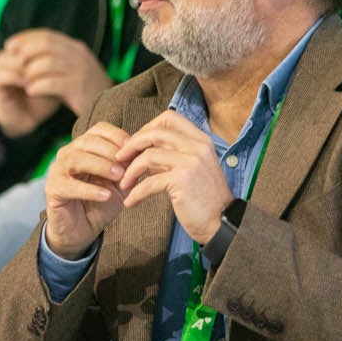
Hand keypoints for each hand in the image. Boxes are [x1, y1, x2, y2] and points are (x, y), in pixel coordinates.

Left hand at [0, 29, 113, 138]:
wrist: (110, 109)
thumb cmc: (84, 90)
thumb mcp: (71, 69)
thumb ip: (54, 59)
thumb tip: (23, 52)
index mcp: (77, 48)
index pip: (47, 35)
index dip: (25, 38)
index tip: (9, 44)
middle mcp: (79, 56)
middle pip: (45, 44)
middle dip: (24, 51)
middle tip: (12, 61)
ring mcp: (80, 71)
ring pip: (45, 63)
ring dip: (30, 72)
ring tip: (23, 81)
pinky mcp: (78, 88)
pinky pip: (50, 83)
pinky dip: (37, 86)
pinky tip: (31, 92)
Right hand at [41, 122, 132, 256]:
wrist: (81, 231)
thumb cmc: (100, 203)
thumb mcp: (119, 184)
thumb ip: (128, 168)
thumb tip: (142, 154)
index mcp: (84, 147)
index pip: (99, 130)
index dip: (117, 136)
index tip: (134, 148)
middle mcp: (68, 154)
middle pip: (87, 141)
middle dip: (110, 151)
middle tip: (128, 166)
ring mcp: (57, 170)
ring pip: (76, 159)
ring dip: (101, 166)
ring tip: (119, 177)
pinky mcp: (52, 189)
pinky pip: (69, 185)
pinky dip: (89, 189)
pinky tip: (105, 195)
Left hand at [116, 111, 232, 244]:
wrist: (222, 223)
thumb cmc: (203, 198)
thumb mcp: (192, 168)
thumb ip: (172, 154)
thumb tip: (141, 148)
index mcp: (200, 140)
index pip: (169, 117)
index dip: (147, 127)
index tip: (136, 143)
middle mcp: (197, 147)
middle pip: (155, 133)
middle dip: (132, 145)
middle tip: (119, 159)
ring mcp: (191, 162)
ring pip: (148, 156)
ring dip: (130, 171)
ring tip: (123, 184)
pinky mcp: (182, 181)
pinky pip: (149, 182)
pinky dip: (135, 193)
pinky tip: (130, 202)